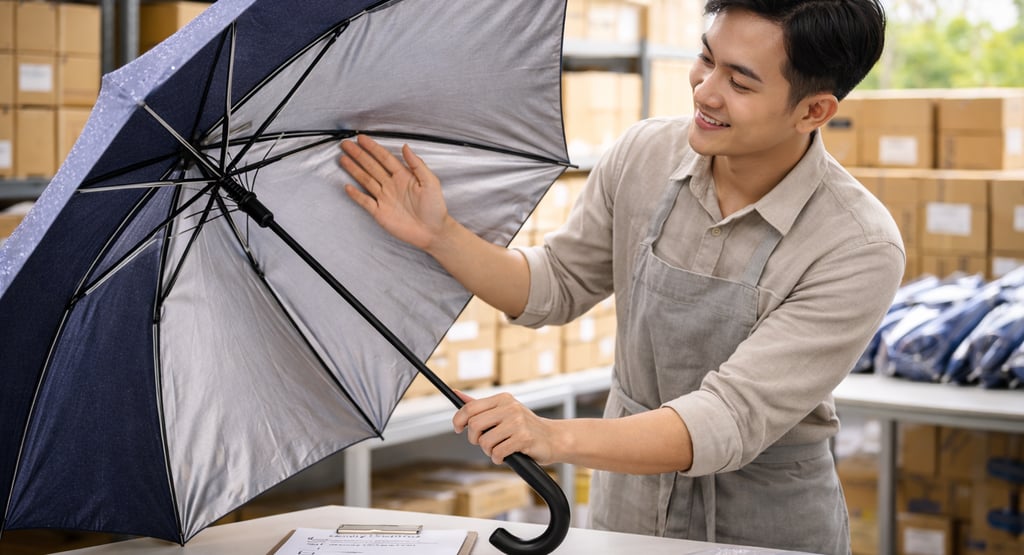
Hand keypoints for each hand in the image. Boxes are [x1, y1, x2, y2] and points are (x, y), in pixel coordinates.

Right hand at [338, 135, 448, 250]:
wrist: (433, 232)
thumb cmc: (435, 208)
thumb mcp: (431, 182)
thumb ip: (417, 164)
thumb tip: (405, 147)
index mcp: (403, 176)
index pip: (384, 158)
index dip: (373, 148)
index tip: (362, 139)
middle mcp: (391, 185)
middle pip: (371, 166)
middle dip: (359, 155)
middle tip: (346, 145)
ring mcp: (384, 198)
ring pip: (366, 180)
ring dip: (354, 170)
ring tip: (343, 159)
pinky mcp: (380, 212)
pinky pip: (365, 201)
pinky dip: (356, 195)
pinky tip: (348, 186)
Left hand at [452, 390, 557, 464]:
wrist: (553, 438)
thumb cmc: (525, 426)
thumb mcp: (504, 410)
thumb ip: (480, 405)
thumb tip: (457, 394)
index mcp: (503, 399)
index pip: (470, 407)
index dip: (458, 420)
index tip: (457, 428)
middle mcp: (510, 407)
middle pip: (474, 425)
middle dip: (474, 438)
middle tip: (482, 443)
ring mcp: (517, 422)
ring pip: (485, 441)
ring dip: (488, 451)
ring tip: (499, 449)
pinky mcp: (524, 438)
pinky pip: (498, 452)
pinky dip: (498, 458)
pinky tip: (505, 455)